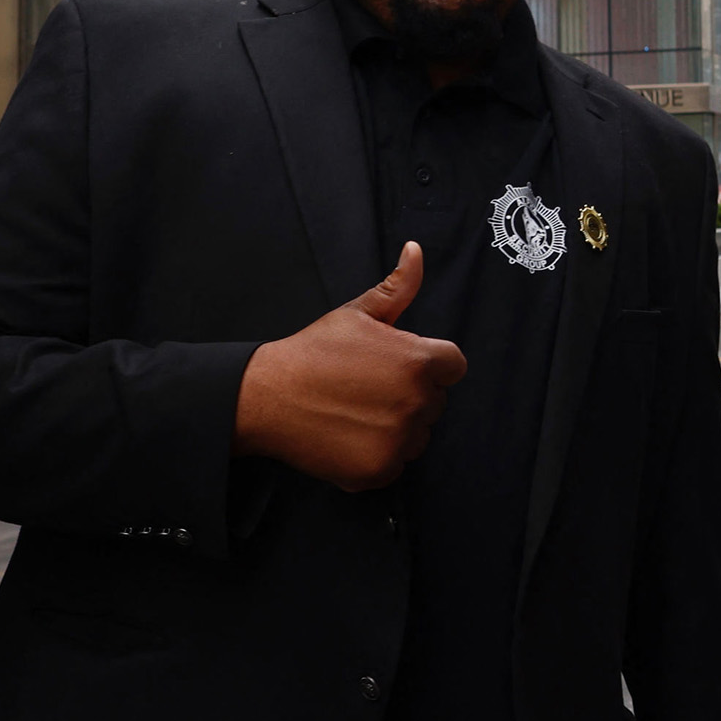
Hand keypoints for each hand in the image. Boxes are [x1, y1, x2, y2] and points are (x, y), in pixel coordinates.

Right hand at [233, 244, 468, 492]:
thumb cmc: (314, 351)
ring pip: (418, 435)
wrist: (267, 396)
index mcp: (420, 361)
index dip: (427, 365)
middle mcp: (417, 402)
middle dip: (410, 395)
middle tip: (367, 389)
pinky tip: (349, 436)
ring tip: (357, 412)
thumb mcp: (358, 313)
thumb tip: (416, 250)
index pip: (453, 367)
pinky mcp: (379, 470)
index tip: (395, 367)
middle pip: (435, 402)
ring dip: (397, 428)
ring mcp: (399, 440)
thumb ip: (398, 287)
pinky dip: (377, 456)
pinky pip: (395, 464)